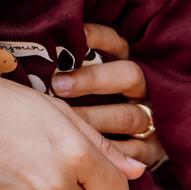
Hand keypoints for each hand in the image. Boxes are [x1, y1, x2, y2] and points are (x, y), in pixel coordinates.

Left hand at [49, 23, 164, 166]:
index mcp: (127, 64)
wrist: (121, 145)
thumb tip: (39, 52)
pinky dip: (108, 151)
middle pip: (129, 74)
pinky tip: (83, 150)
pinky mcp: (151, 149)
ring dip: (93, 118)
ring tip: (62, 122)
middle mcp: (145, 89)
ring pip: (128, 115)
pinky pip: (133, 151)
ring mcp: (151, 119)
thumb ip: (69, 67)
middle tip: (58, 84)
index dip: (96, 37)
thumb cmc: (82, 106)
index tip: (70, 38)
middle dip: (92, 79)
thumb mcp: (82, 80)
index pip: (117, 43)